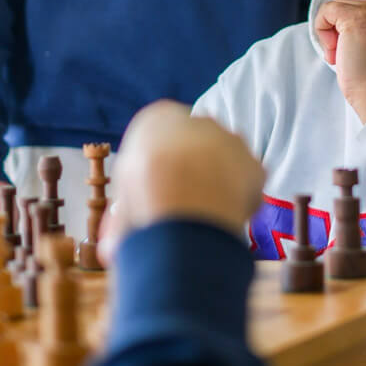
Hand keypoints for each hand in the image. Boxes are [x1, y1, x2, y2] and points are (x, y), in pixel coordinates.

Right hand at [99, 100, 264, 263]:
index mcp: (159, 118)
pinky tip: (228, 221)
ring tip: (206, 219)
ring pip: (224, 164)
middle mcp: (197, 120)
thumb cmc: (141, 200)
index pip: (162, 141)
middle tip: (186, 210)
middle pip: (197, 148)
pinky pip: (247, 184)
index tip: (159, 196)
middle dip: (195, 174)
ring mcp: (229, 139)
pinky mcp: (253, 163)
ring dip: (219, 186)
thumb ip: (124, 215)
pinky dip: (241, 201)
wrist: (183, 203)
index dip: (161, 171)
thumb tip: (112, 247)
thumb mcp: (121, 202)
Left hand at [314, 0, 365, 122]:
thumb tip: (345, 27)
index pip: (360, 11)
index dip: (349, 34)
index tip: (355, 56)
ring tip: (340, 57)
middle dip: (339, 35)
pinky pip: (326, 11)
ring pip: (335, 9)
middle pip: (347, 9)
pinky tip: (332, 52)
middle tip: (346, 59)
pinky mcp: (356, 17)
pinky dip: (321, 30)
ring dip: (330, 35)